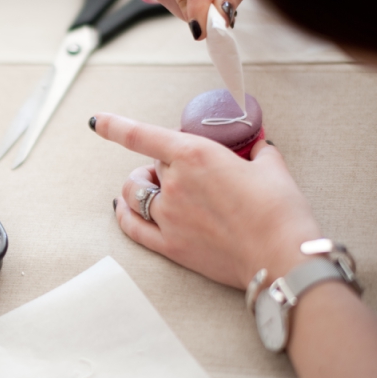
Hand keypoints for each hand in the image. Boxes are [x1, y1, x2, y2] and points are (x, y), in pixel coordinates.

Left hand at [93, 113, 321, 288]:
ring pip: (133, 194)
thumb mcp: (272, 168)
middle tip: (185, 170)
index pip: (142, 136)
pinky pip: (132, 227)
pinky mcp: (169, 245)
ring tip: (154, 187)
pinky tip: (123, 209)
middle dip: (163, 165)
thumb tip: (260, 147)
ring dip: (139, 186)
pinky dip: (124, 215)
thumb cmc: (280, 210)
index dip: (115, 126)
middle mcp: (174, 184)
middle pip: (152, 165)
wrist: (280, 256)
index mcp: (195, 155)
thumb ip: (259, 152)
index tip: (96, 121)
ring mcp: (168, 216)